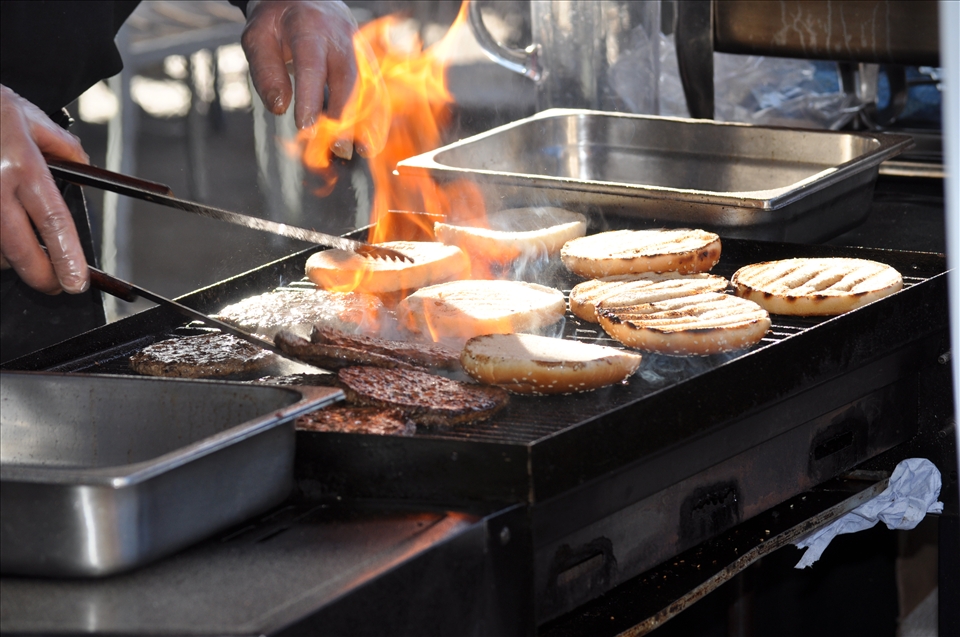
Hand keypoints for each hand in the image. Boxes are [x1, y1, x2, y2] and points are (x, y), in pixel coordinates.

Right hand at [0, 84, 89, 293]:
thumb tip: (84, 166)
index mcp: (21, 163)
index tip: (77, 281)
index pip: (53, 220)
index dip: (66, 256)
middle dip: (41, 276)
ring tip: (29, 257)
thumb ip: (60, 144)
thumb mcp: (27, 115)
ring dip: (12, 261)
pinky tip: (3, 245)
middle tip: (58, 286)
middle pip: (19, 249)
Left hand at [241, 0, 384, 158]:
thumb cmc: (278, 21)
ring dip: (367, 120)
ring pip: (369, 85)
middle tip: (337, 148)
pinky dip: (376, 116)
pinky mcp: (367, 59)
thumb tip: (280, 108)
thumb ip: (266, 72)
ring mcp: (358, 47)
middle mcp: (340, 35)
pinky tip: (372, 139)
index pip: (312, 65)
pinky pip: (376, 88)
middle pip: (348, 78)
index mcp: (309, 26)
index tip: (305, 126)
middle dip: (344, 115)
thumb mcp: (258, 38)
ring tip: (362, 149)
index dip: (310, 97)